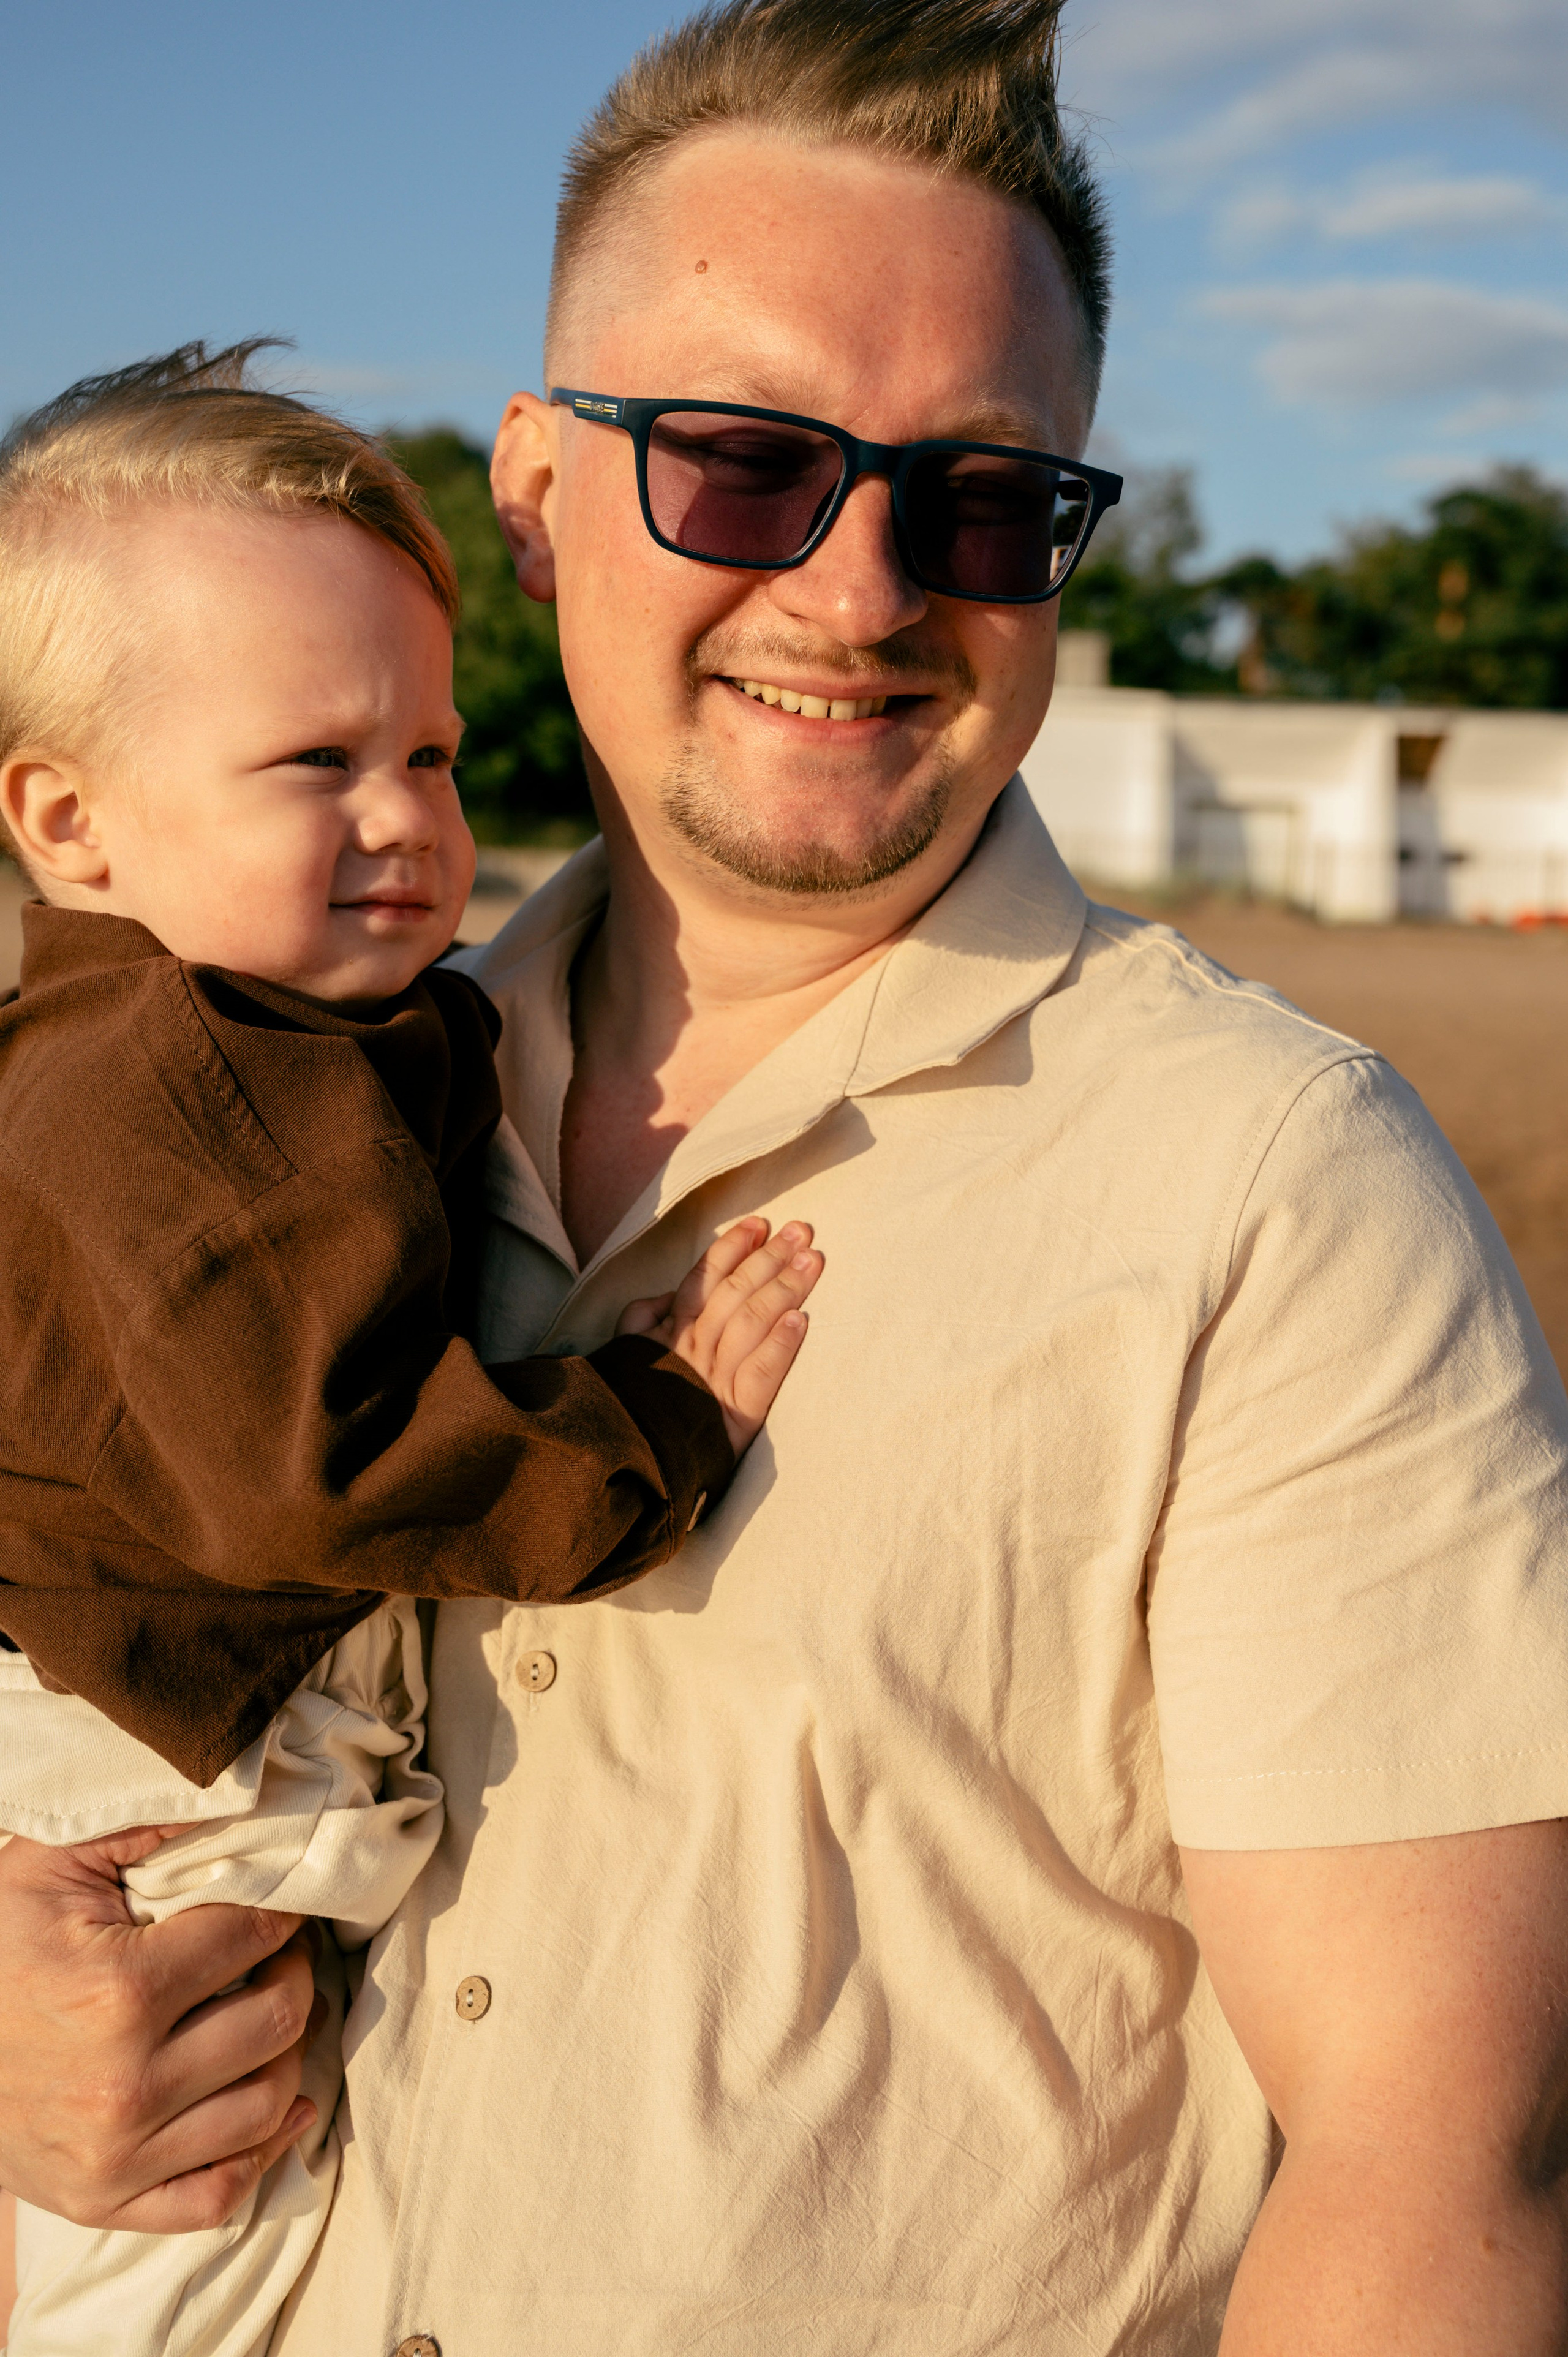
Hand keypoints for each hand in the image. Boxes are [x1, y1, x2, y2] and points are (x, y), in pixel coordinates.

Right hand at [0, 1827, 321, 2232]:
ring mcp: (118, 2155)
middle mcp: (126, 2084)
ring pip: (266, 2104)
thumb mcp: (49, 1866)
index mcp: (118, 1992)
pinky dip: (266, 2151)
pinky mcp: (108, 2201)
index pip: (253, 1937)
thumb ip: (141, 1821)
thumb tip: (230, 1792)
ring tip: (274, 2012)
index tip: (279, 1904)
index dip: (279, 1911)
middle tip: (281, 1953)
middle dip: (293, 1972)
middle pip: (277, 2021)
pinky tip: (282, 2104)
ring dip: (289, 2052)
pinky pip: (221, 2195)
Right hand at [617, 1216, 822, 1453]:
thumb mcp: (625, 1353)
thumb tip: (668, 1293)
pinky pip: (761, 1374)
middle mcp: (695, 1348)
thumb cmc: (629, 1404)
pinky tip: (802, 1319)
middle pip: (736, 1292)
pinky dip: (781, 1345)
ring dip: (784, 1288)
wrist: (623, 1461)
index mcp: (670, 1331)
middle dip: (770, 1257)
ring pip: (752, 1323)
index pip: (704, 1278)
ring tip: (812, 1262)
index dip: (733, 1247)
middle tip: (803, 1231)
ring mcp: (716, 1380)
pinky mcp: (737, 1415)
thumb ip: (642, 1317)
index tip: (760, 1224)